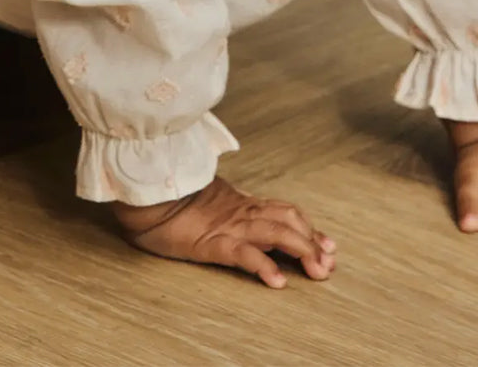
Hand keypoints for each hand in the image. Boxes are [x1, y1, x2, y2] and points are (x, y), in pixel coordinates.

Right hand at [112, 176, 336, 287]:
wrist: (147, 195)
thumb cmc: (172, 201)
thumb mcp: (209, 203)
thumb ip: (228, 207)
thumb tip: (243, 217)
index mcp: (242, 204)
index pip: (285, 211)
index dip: (309, 228)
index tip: (328, 245)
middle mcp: (242, 212)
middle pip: (289, 222)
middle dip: (313, 242)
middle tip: (329, 263)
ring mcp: (230, 227)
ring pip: (277, 234)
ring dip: (302, 251)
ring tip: (318, 271)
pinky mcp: (213, 243)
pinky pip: (245, 254)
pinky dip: (265, 267)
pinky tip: (277, 282)